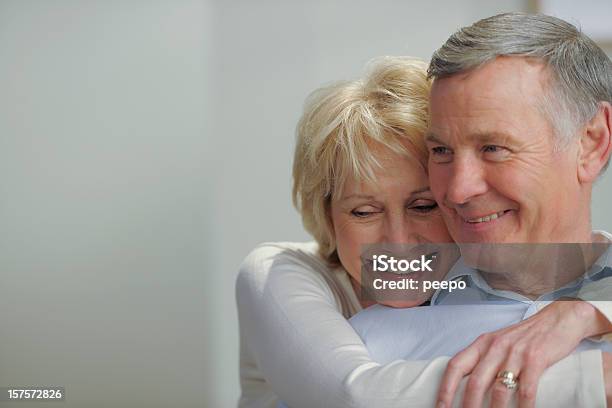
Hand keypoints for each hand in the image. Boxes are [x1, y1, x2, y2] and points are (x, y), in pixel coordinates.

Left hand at [436, 300, 610, 407]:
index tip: (440, 407)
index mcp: (482, 343)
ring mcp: (515, 353)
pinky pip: (526, 389)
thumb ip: (484, 359)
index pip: (456, 366)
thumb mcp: (498, 343)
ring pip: (499, 388)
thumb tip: (467, 385)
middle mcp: (495, 347)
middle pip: (475, 381)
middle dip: (468, 405)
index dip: (445, 388)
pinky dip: (523, 407)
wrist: (558, 319)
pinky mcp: (536, 359)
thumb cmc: (526, 336)